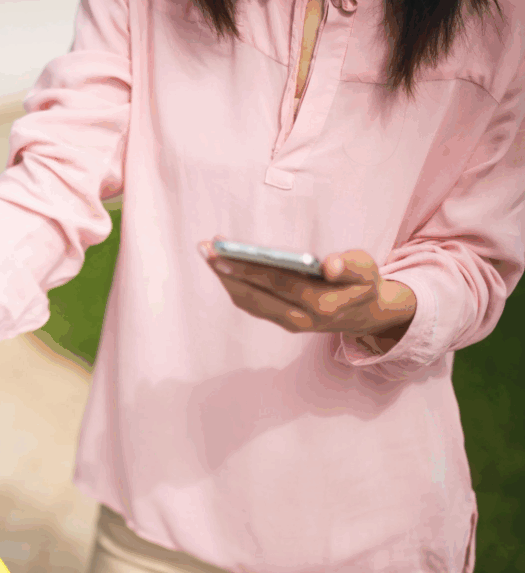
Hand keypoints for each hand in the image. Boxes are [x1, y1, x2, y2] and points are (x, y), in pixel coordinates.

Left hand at [199, 240, 416, 350]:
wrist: (365, 316)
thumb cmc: (363, 283)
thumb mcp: (367, 269)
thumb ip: (351, 264)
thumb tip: (331, 265)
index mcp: (322, 304)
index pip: (278, 283)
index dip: (248, 269)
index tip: (223, 255)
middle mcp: (301, 319)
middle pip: (254, 295)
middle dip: (227, 272)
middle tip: (205, 248)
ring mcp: (289, 324)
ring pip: (248, 302)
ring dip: (225, 279)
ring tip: (209, 253)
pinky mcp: (282, 322)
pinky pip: (251, 304)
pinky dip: (234, 285)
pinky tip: (223, 266)